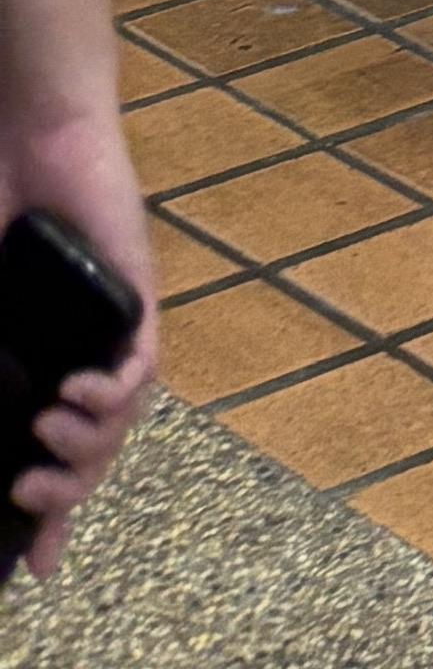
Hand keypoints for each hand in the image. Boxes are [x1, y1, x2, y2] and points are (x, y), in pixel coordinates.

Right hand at [2, 98, 155, 577]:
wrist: (30, 142)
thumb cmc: (1, 218)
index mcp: (49, 365)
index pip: (64, 456)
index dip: (52, 515)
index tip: (36, 564)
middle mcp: (89, 352)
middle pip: (99, 448)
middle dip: (67, 490)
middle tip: (28, 499)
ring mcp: (116, 324)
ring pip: (126, 414)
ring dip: (90, 445)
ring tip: (45, 445)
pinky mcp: (137, 291)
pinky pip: (143, 357)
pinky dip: (116, 388)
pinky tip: (79, 395)